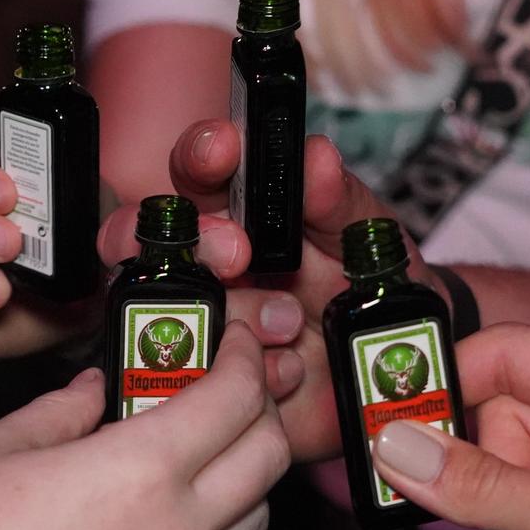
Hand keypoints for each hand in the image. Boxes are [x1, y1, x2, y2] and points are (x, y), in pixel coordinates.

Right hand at [0, 324, 289, 529]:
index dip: (242, 358)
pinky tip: (156, 516)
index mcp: (141, 473)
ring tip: (201, 451)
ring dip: (245, 475)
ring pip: (254, 519)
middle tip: (228, 386)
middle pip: (268, 457)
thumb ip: (59, 412)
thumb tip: (92, 391)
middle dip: (260, 409)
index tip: (231, 342)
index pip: (235, 400)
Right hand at [97, 119, 418, 459]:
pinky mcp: (206, 378)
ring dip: (234, 315)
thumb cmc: (365, 281)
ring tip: (291, 325)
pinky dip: (248, 373)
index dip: (200, 154)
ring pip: (172, 310)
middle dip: (197, 242)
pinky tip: (290, 370)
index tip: (222, 151)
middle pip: (144, 236)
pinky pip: (200, 376)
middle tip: (238, 254)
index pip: (198, 169)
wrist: (385, 359)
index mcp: (237, 210)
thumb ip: (338, 198)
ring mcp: (197, 318)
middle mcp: (203, 260)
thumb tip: (316, 156)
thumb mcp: (365, 236)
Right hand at [370, 324, 529, 529]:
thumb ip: (482, 485)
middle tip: (517, 525)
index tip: (389, 426)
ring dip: (507, 523)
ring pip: (500, 469)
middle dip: (491, 480)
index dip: (446, 384)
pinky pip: (518, 509)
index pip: (509, 352)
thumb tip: (397, 446)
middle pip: (496, 416)